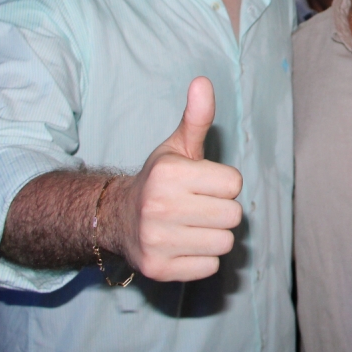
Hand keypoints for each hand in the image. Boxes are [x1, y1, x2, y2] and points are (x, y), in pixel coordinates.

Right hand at [110, 77, 243, 281]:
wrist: (116, 218)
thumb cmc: (160, 180)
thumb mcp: (177, 146)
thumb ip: (197, 117)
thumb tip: (203, 81)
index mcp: (169, 173)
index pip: (235, 184)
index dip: (223, 183)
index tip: (202, 184)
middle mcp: (160, 207)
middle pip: (233, 216)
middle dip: (221, 210)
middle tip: (197, 206)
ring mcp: (157, 241)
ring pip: (224, 243)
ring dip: (213, 235)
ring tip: (190, 225)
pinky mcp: (159, 269)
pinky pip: (210, 267)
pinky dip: (202, 258)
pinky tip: (182, 244)